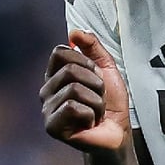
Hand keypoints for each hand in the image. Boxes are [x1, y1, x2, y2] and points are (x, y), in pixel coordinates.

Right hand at [39, 30, 130, 151]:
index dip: (86, 62)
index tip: (96, 77)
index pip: (61, 52)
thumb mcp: (106, 68)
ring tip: (95, 113)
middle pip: (71, 70)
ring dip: (96, 101)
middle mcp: (46, 91)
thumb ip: (92, 46)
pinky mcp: (52, 127)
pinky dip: (91, 115)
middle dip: (95, 84)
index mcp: (55, 75)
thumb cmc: (111, 103)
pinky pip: (74, 107)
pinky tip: (89, 124)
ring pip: (75, 89)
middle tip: (98, 98)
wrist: (118, 132)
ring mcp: (47, 109)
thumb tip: (74, 32)